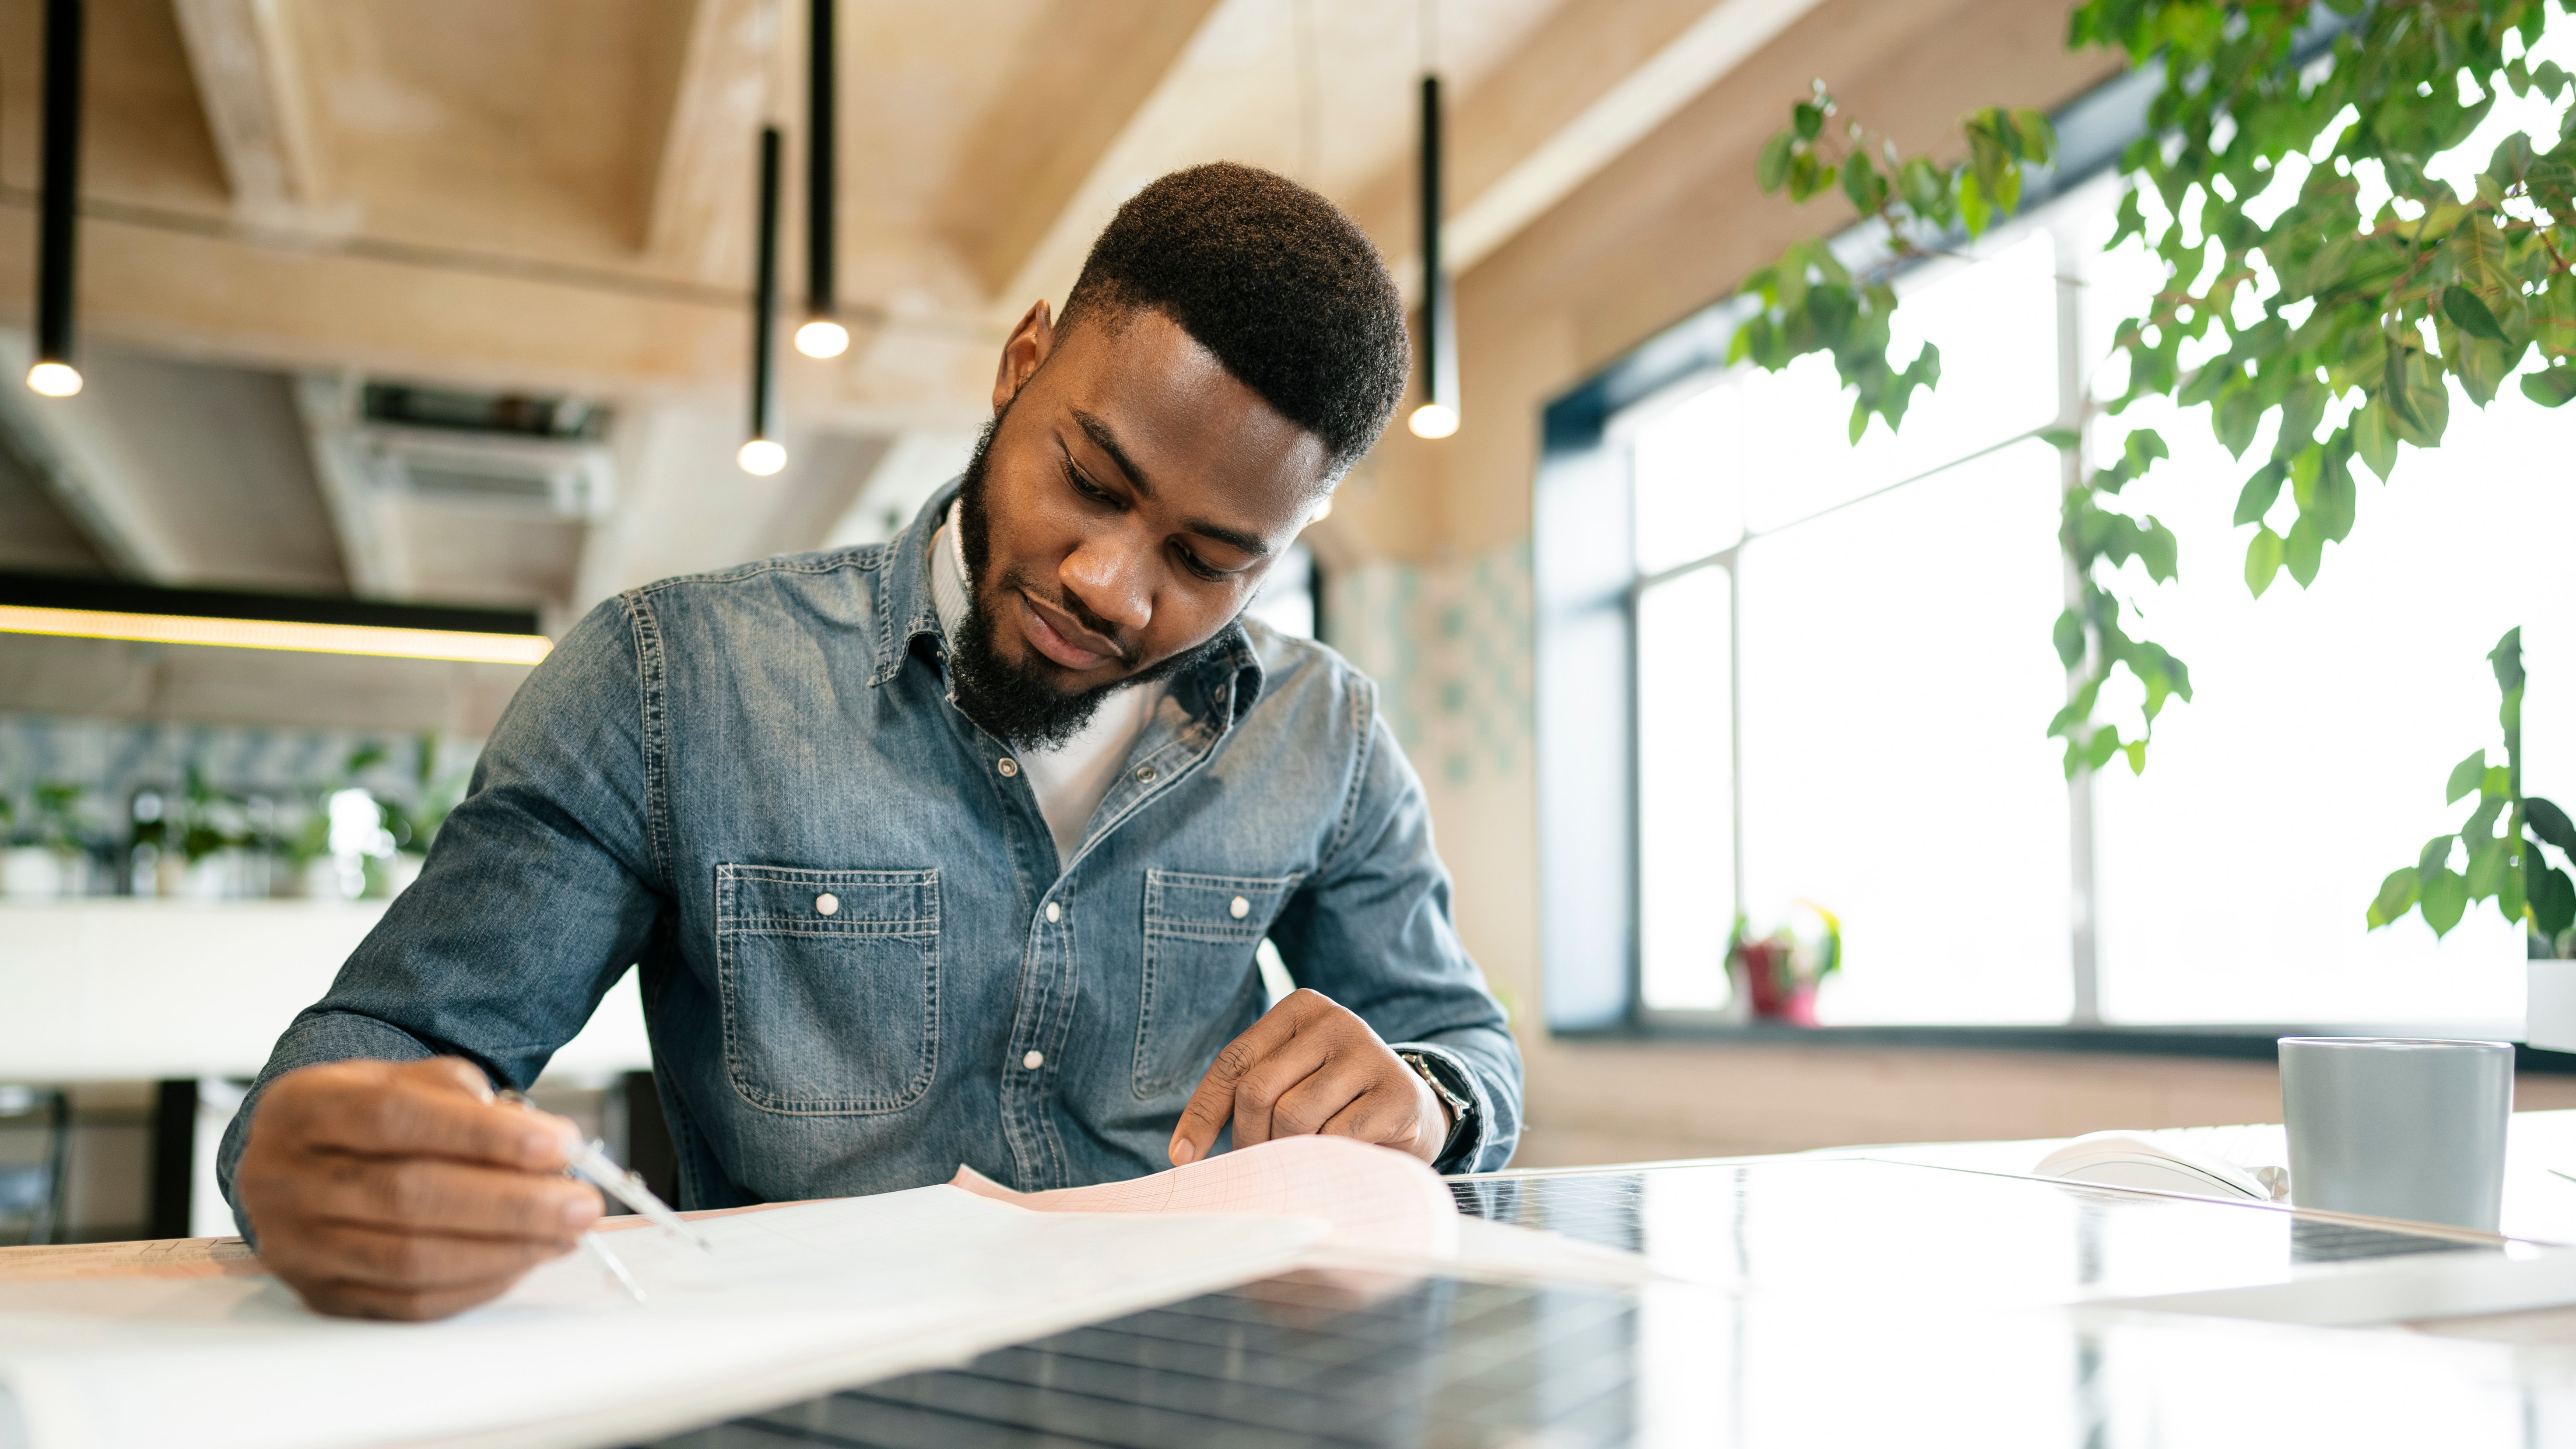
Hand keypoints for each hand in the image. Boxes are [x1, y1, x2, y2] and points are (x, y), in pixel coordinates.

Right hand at [233, 1057, 601, 1320]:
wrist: (308, 1159)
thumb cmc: (369, 1116)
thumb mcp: (406, 1078)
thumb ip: (468, 1100)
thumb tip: (543, 1147)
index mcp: (302, 1108)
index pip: (396, 1118)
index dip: (483, 1135)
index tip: (558, 1145)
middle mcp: (284, 1179)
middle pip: (407, 1196)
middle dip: (510, 1203)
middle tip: (581, 1203)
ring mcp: (296, 1245)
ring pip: (411, 1259)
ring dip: (504, 1249)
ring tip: (564, 1233)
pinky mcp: (321, 1293)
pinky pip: (408, 1302)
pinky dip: (476, 1283)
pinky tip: (522, 1260)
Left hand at [1168, 989, 1452, 1167]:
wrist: (1413, 1109)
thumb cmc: (1335, 1099)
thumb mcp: (1290, 1078)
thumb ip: (1247, 1094)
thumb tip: (1185, 1151)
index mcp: (1301, 1008)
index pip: (1234, 1061)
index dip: (1203, 1113)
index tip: (1183, 1158)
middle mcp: (1335, 1020)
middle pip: (1258, 1090)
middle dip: (1247, 1139)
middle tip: (1255, 1166)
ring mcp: (1369, 1053)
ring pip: (1293, 1117)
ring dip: (1286, 1153)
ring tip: (1297, 1163)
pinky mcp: (1395, 1093)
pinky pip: (1335, 1139)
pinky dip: (1323, 1161)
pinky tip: (1333, 1162)